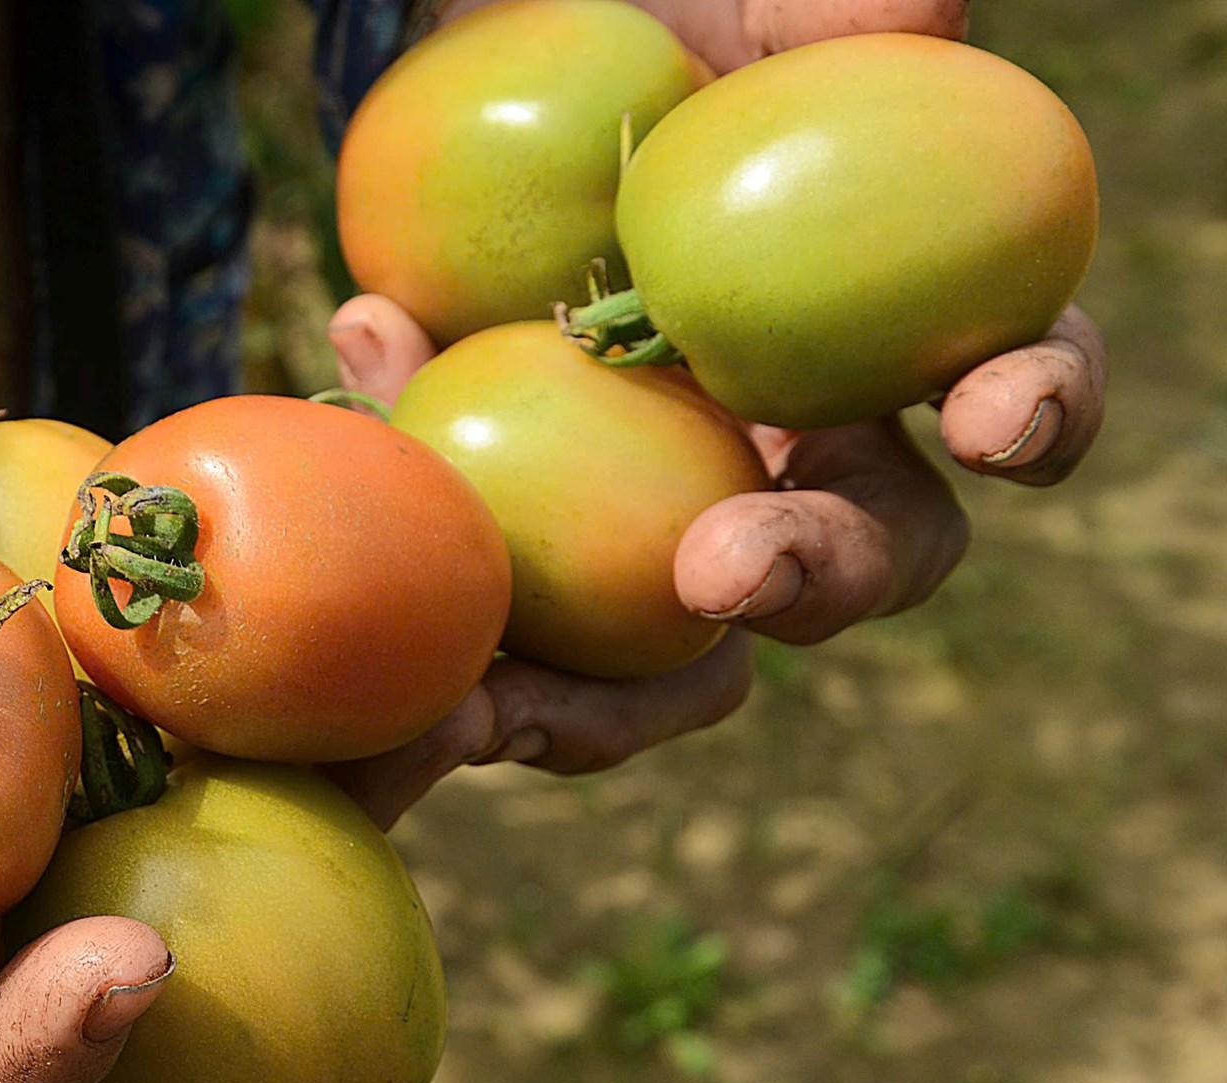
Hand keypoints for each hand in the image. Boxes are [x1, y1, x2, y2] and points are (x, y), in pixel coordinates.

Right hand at [0, 303, 457, 1082]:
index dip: (35, 1061)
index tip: (128, 974)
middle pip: (131, 1061)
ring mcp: (29, 808)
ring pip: (211, 867)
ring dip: (359, 841)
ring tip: (476, 743)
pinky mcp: (73, 684)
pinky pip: (203, 703)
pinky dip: (306, 681)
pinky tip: (411, 626)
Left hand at [326, 0, 1108, 827]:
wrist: (482, 86)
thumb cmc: (638, 44)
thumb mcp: (723, 14)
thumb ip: (826, 22)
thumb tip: (923, 9)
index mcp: (885, 343)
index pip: (1011, 393)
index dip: (1033, 412)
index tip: (989, 416)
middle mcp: (793, 460)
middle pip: (853, 566)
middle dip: (804, 579)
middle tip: (722, 571)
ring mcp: (656, 523)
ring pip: (671, 664)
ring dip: (591, 701)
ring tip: (487, 703)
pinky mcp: (524, 557)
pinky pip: (490, 617)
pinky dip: (427, 590)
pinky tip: (359, 492)